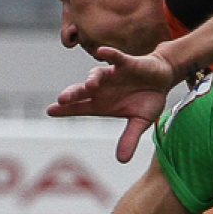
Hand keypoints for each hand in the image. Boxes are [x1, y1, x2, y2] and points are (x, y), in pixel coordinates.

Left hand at [47, 45, 177, 162]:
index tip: (50, 111)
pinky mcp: (127, 64)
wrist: (162, 78)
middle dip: (73, 94)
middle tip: (62, 100)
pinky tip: (102, 52)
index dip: (65, 109)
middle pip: (83, 91)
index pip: (80, 107)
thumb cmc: (147, 99)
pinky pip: (116, 58)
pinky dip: (110, 55)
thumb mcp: (140, 122)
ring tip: (90, 84)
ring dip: (92, 78)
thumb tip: (122, 161)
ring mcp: (113, 75)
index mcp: (102, 104)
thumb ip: (130, 138)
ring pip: (97, 74)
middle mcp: (103, 88)